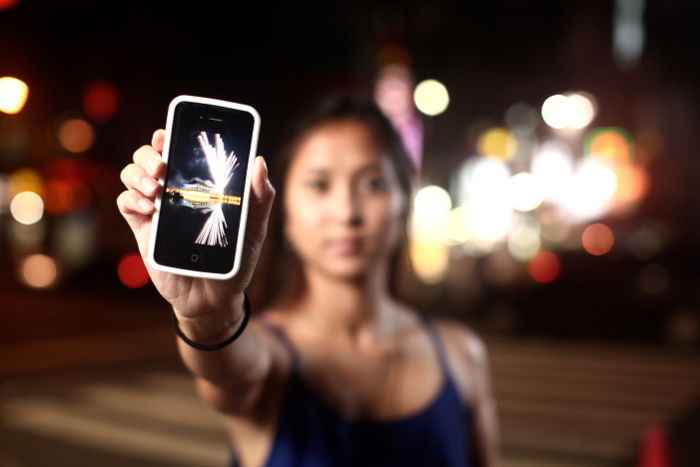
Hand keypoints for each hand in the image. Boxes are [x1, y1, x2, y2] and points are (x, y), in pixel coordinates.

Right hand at [116, 129, 274, 319]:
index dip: (169, 136)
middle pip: (149, 157)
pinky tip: (149, 207)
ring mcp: (156, 210)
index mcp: (200, 186)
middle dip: (149, 153)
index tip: (168, 131)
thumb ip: (259, 198)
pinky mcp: (144, 230)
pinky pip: (126, 204)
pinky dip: (132, 199)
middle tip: (163, 165)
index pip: (180, 151)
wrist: (214, 298)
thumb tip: (259, 162)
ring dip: (138, 174)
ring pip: (132, 175)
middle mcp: (175, 192)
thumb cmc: (234, 260)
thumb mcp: (254, 229)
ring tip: (156, 188)